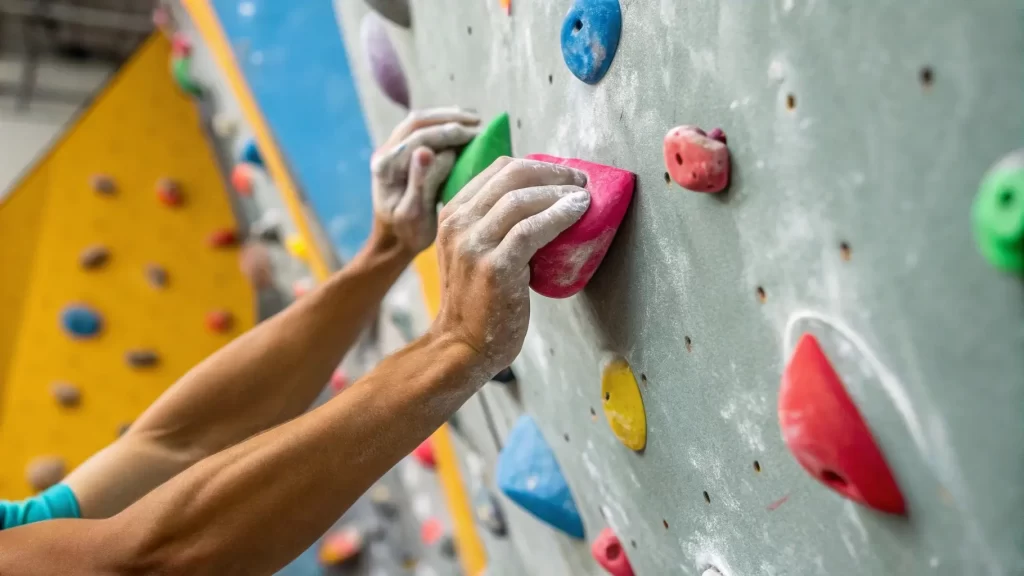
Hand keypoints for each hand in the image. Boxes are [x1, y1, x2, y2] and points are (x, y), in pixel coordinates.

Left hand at [371, 108, 479, 253]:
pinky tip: (461, 125)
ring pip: (419, 122)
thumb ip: (420, 182)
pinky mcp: (401, 152)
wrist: (393, 240)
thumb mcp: (413, 213)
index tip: (475, 135)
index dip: (448, 133)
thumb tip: (427, 151)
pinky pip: (420, 129)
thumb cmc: (407, 232)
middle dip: (449, 119)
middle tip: (477, 122)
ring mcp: (391, 150)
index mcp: (386, 168)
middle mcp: (385, 153)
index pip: (419, 139)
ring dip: (446, 117)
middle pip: (417, 123)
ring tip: (472, 119)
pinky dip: (441, 123)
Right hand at [431, 158, 589, 377]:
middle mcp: (458, 224)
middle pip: (511, 175)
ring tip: (584, 196)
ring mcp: (474, 245)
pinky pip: (532, 229)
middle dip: (552, 171)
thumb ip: (492, 225)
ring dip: (560, 191)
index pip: (498, 169)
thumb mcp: (471, 252)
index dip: (536, 165)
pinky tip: (578, 211)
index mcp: (452, 214)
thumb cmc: (476, 302)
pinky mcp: (495, 267)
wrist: (462, 345)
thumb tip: (540, 201)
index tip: (562, 174)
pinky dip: (560, 215)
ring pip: (522, 199)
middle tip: (580, 180)